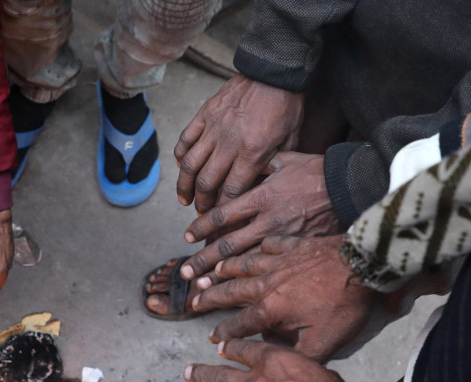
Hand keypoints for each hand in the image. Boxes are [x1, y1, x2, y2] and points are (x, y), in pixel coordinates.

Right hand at [174, 74, 303, 212]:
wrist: (274, 72)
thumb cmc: (286, 107)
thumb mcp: (290, 141)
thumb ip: (273, 166)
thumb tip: (259, 190)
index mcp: (253, 152)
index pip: (231, 191)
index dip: (222, 211)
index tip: (219, 221)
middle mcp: (229, 143)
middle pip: (207, 183)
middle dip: (202, 203)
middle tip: (202, 213)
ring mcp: (213, 128)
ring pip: (189, 165)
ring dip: (184, 186)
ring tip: (184, 199)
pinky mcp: (204, 115)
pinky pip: (185, 140)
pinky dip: (180, 157)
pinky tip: (182, 168)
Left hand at [179, 152, 339, 284]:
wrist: (354, 188)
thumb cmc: (320, 172)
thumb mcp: (286, 160)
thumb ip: (261, 166)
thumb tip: (242, 165)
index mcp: (261, 197)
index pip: (222, 214)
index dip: (201, 227)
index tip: (187, 236)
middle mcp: (267, 220)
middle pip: (227, 245)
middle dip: (202, 260)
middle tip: (185, 274)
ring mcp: (283, 239)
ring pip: (244, 262)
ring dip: (220, 277)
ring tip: (202, 289)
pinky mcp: (297, 252)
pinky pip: (269, 269)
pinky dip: (250, 281)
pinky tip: (237, 292)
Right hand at [194, 235, 373, 361]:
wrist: (363, 265)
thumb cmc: (344, 305)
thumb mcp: (324, 342)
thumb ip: (296, 355)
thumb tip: (274, 362)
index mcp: (270, 308)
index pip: (238, 324)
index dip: (223, 334)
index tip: (211, 339)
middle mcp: (266, 283)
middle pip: (230, 291)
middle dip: (209, 297)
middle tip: (193, 300)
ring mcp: (278, 260)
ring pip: (243, 264)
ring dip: (225, 268)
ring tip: (212, 270)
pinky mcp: (293, 244)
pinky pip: (269, 244)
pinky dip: (258, 246)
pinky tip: (253, 246)